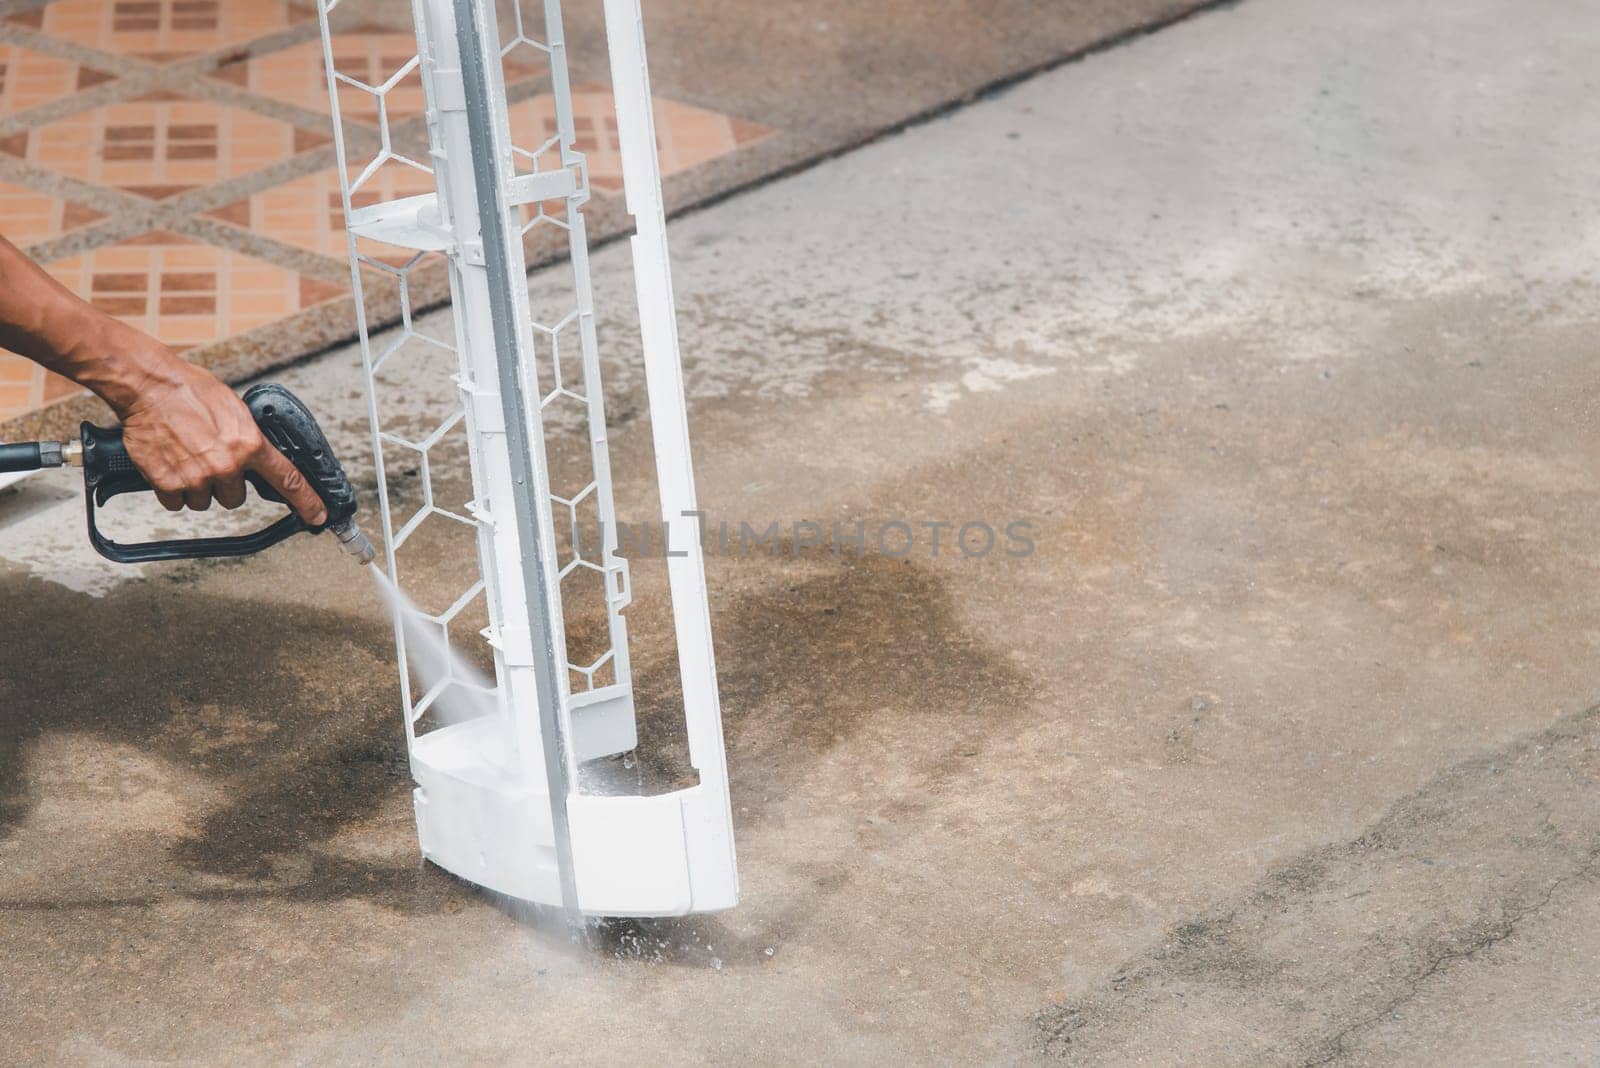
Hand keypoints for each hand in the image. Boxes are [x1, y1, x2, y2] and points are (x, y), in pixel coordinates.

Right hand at [117, 357, 327, 523]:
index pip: (287, 480)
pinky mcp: (169, 483)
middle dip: (224, 485)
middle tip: (208, 460)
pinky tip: (170, 466)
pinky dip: (172, 490)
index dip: (306, 502)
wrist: (150, 387)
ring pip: (204, 502)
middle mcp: (227, 465)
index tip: (317, 516)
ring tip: (186, 458)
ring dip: (197, 487)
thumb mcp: (235, 409)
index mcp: (249, 444)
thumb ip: (248, 437)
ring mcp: (197, 477)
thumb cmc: (190, 391)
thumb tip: (256, 454)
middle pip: (234, 498)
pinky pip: (176, 503)